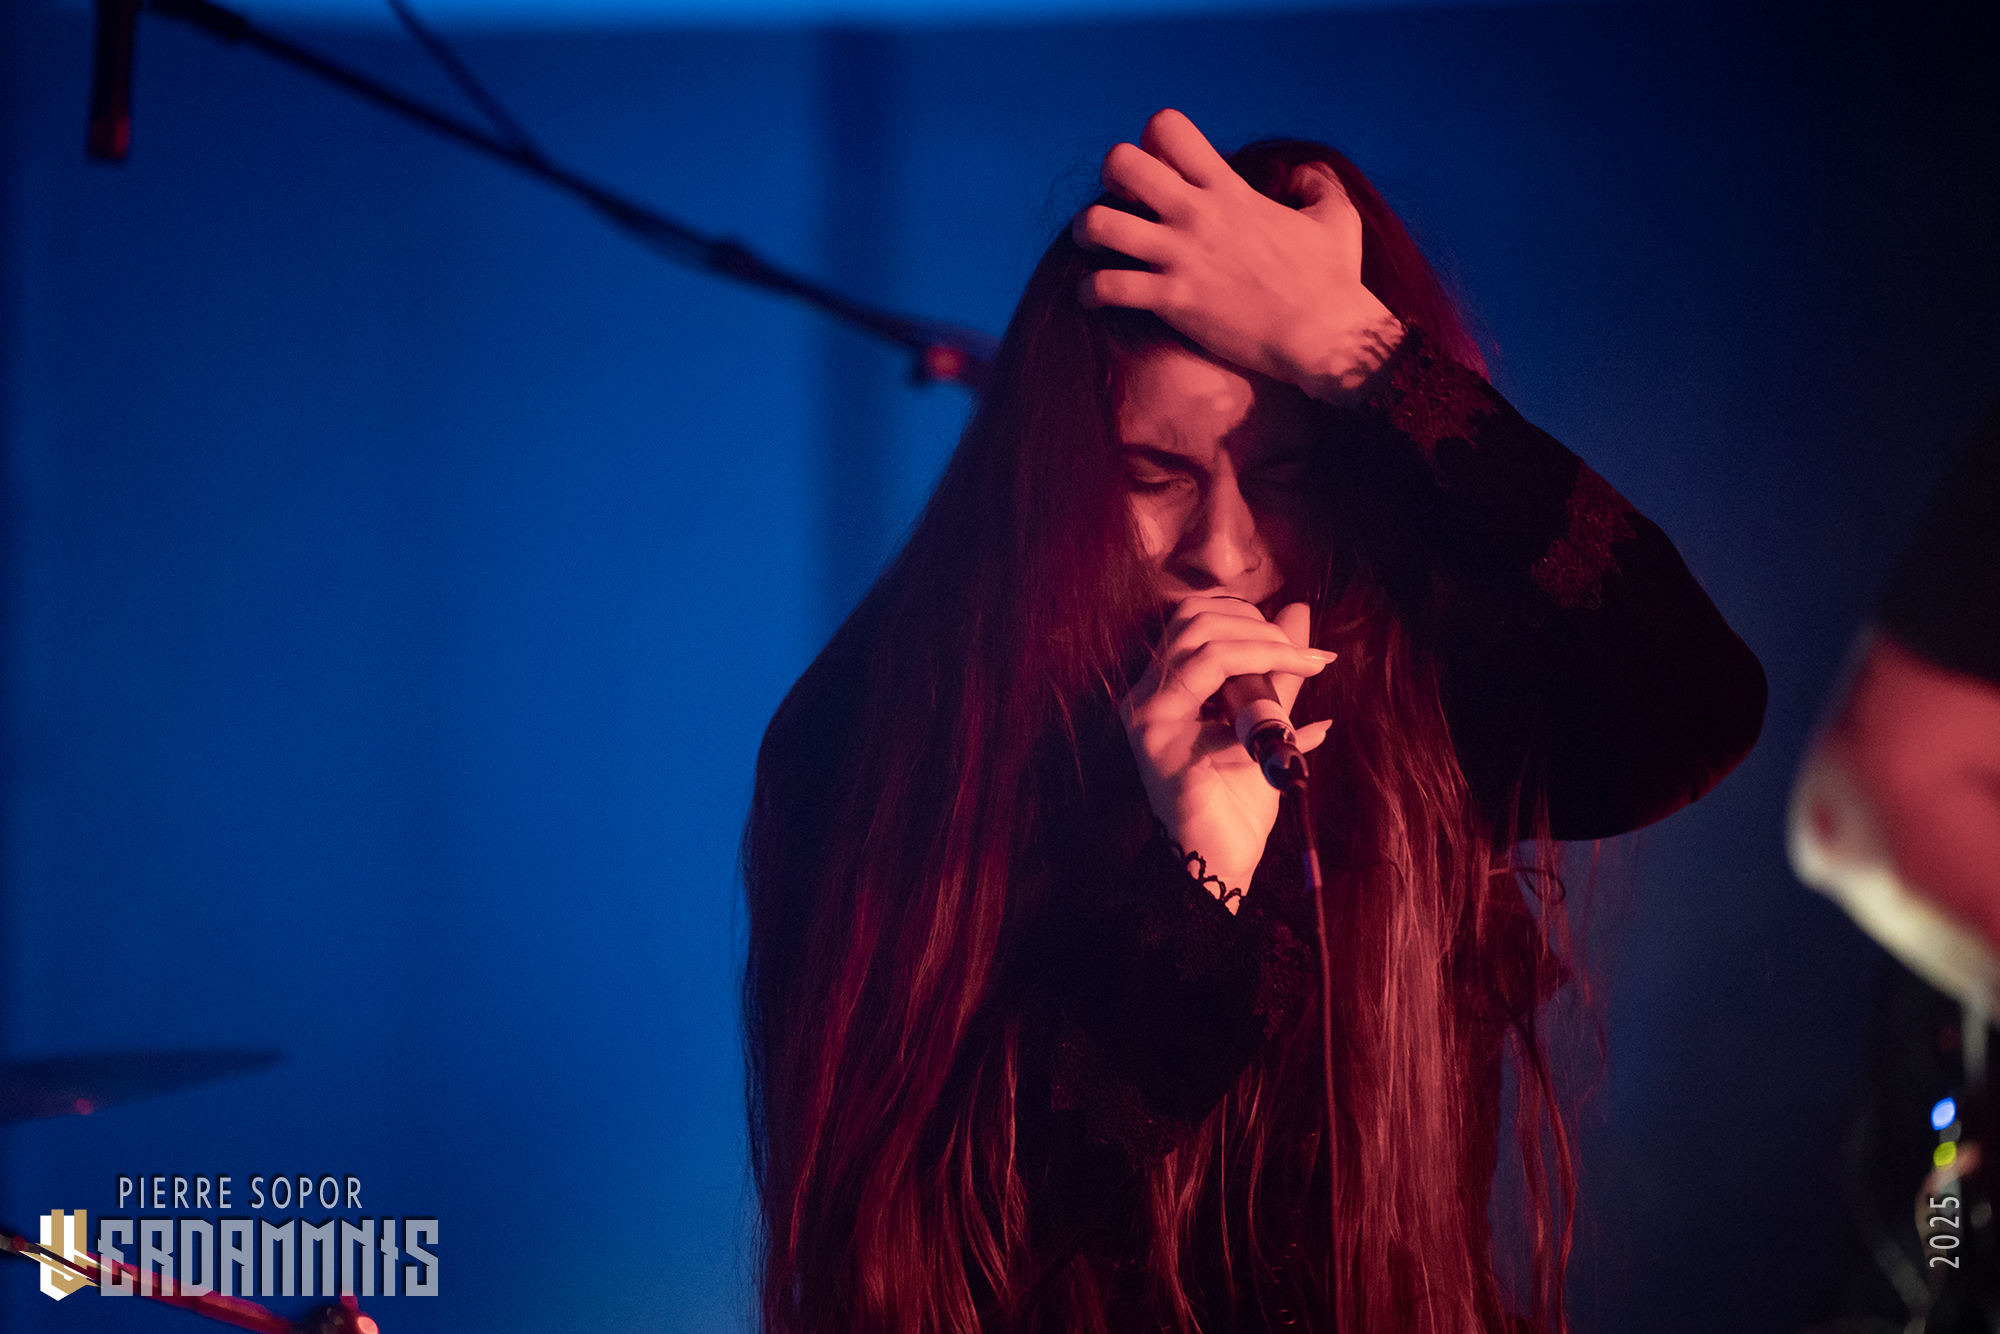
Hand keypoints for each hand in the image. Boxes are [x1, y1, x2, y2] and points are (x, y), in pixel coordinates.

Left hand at [1072, 108, 1404, 401]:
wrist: (1326, 336)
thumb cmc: (1335, 281)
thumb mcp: (1337, 217)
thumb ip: (1318, 183)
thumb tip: (1303, 172)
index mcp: (1228, 189)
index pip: (1167, 128)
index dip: (1152, 143)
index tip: (1159, 171)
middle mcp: (1197, 215)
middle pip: (1121, 162)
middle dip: (1111, 178)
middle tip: (1122, 203)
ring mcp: (1180, 257)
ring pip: (1098, 223)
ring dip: (1088, 232)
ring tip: (1096, 247)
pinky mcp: (1172, 300)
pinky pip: (1106, 286)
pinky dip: (1090, 291)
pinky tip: (1096, 296)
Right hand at [1121, 597, 1333, 904]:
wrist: (1222, 861)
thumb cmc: (1237, 796)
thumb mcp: (1264, 720)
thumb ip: (1275, 669)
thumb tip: (1297, 613)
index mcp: (1162, 688)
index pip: (1193, 617)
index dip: (1247, 614)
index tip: (1299, 641)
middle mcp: (1146, 701)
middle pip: (1195, 624)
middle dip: (1260, 629)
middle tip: (1305, 657)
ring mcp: (1152, 730)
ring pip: (1204, 654)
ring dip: (1265, 654)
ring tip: (1304, 672)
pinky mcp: (1168, 762)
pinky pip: (1223, 722)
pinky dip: (1269, 723)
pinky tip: (1300, 736)